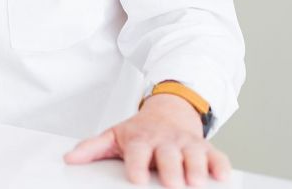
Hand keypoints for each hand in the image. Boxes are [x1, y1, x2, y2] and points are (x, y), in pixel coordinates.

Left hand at [64, 94, 231, 186]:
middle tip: (172, 185)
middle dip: (170, 169)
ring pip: (193, 155)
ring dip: (195, 168)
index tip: (136, 179)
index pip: (137, 152)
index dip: (137, 165)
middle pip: (168, 155)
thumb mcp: (115, 135)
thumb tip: (70, 159)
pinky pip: (217, 155)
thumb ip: (92, 148)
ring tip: (195, 182)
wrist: (168, 111)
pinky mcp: (205, 147)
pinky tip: (221, 176)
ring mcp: (186, 143)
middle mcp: (164, 141)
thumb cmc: (141, 130)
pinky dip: (220, 165)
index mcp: (141, 139)